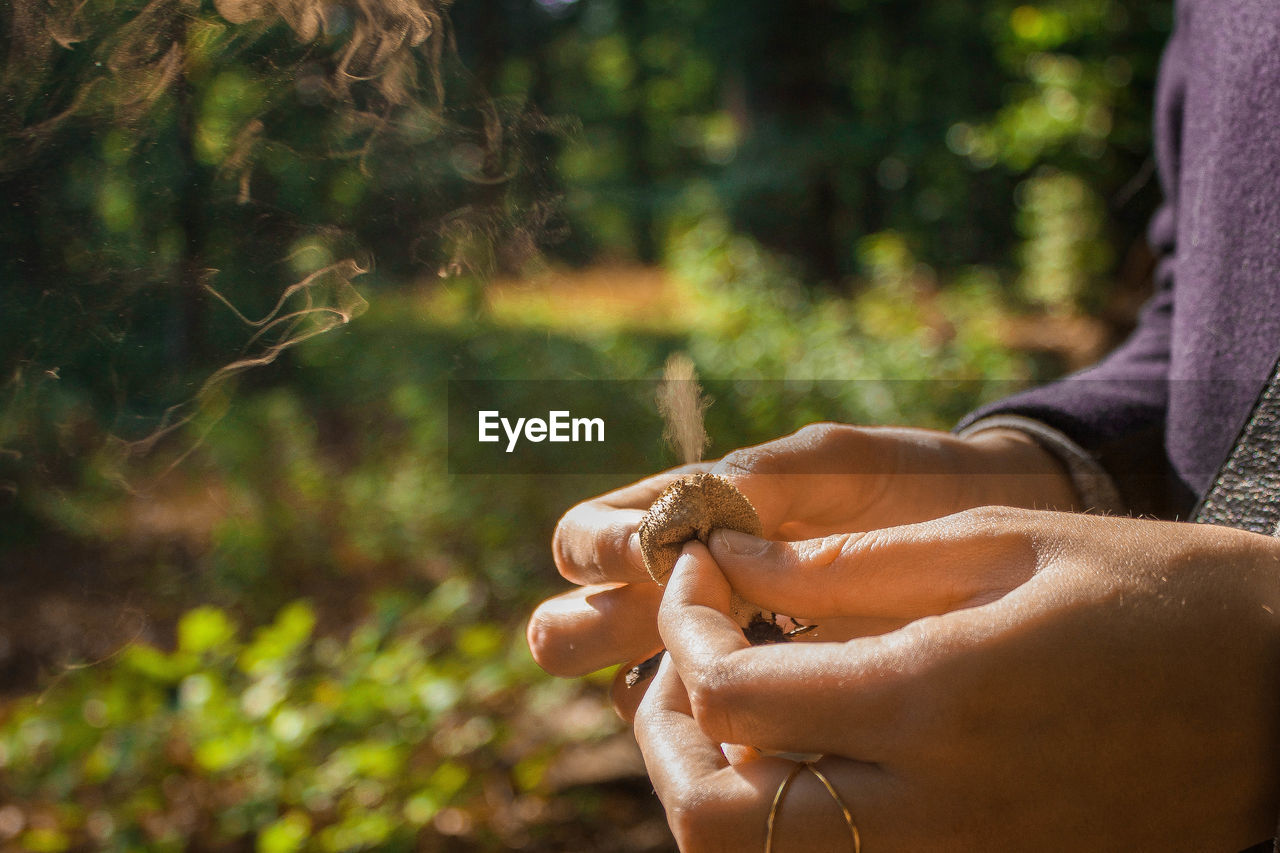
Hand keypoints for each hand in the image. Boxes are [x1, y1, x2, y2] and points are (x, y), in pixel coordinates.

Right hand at [528, 423, 1079, 717]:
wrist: (995, 536)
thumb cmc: (913, 485)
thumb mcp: (839, 464)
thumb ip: (763, 481)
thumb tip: (686, 524)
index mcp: (685, 518)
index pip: (584, 541)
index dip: (600, 552)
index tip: (655, 559)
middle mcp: (681, 592)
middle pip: (571, 626)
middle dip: (587, 632)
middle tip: (663, 631)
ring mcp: (720, 654)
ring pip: (630, 687)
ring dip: (654, 687)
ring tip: (725, 678)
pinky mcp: (770, 706)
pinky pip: (707, 728)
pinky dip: (715, 727)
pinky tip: (768, 720)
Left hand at [636, 509, 1279, 851]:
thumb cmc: (1150, 596)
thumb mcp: (995, 545)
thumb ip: (839, 562)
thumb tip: (724, 559)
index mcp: (932, 705)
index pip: (728, 694)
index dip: (683, 623)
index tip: (698, 570)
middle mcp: (931, 813)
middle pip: (712, 815)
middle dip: (666, 726)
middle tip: (681, 648)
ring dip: (713, 779)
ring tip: (729, 694)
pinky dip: (781, 814)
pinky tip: (802, 741)